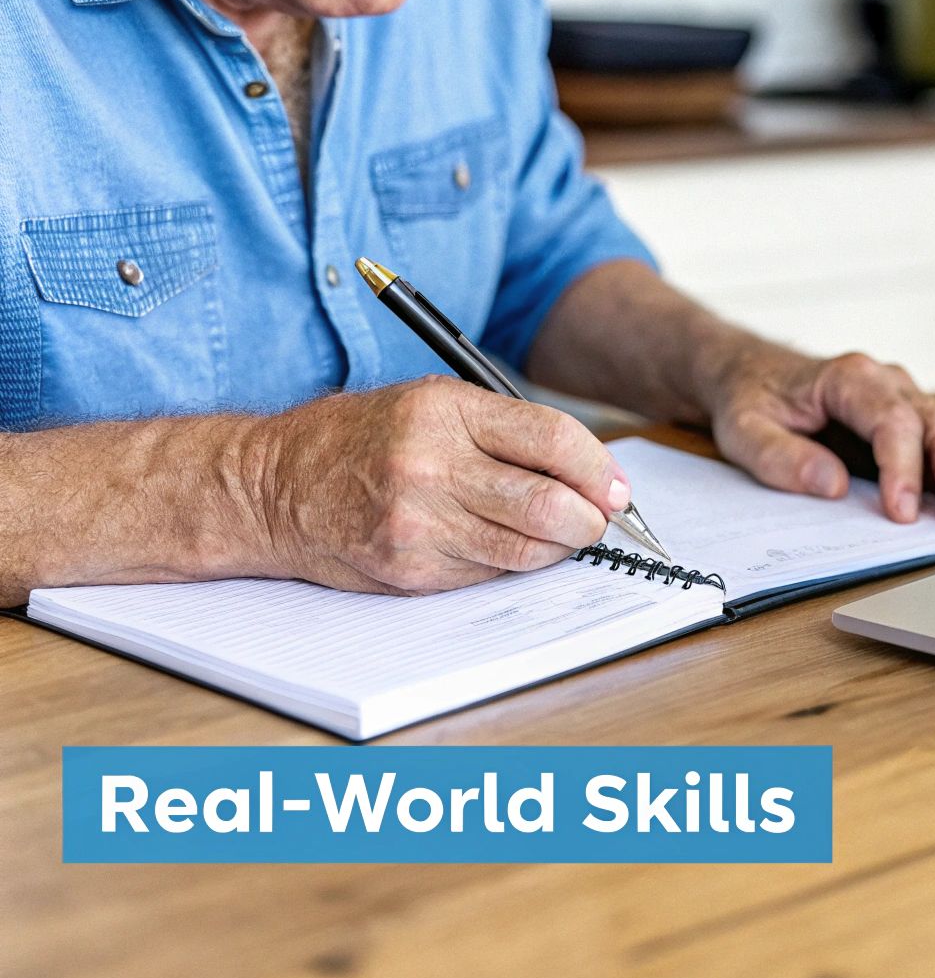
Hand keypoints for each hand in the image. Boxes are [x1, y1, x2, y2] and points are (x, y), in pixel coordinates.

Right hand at [245, 376, 628, 593]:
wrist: (274, 486)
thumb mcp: (433, 404)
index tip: (616, 488)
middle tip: (597, 520)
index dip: (599, 470)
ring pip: (526, 550)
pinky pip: (489, 574)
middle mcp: (430, 466)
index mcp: (444, 411)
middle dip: (590, 520)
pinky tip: (497, 544)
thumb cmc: (364, 438)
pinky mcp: (410, 569)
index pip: (553, 441)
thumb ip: (511, 431)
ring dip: (557, 547)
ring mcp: (418, 523)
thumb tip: (594, 473)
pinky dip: (509, 563)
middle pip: (548, 506)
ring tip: (555, 533)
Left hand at [708, 350, 934, 526]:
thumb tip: (830, 484)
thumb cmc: (751, 397)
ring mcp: (905, 399)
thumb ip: (780, 456)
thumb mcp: (743, 428)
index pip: (891, 420)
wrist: (752, 372)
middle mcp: (886, 383)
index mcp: (847, 378)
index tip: (901, 512)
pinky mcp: (913, 421)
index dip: (903, 467)